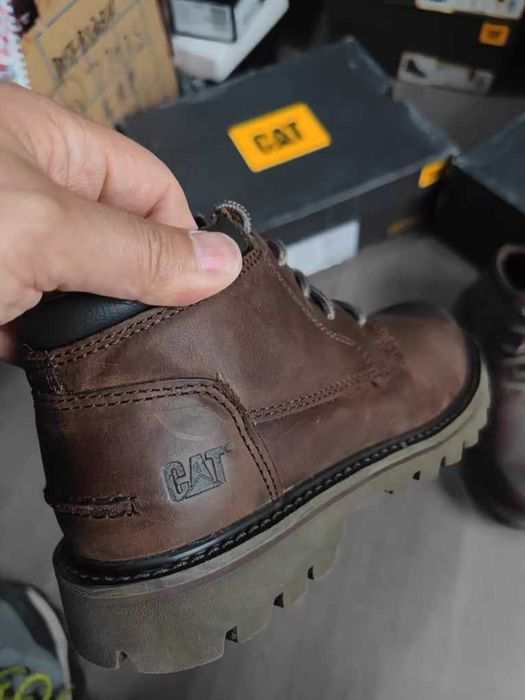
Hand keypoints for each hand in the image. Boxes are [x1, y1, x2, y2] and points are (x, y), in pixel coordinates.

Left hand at [0, 84, 241, 359]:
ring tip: (116, 357)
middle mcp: (28, 193)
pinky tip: (65, 367)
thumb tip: (218, 262)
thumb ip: (135, 249)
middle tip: (162, 332)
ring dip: (94, 326)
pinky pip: (38, 323)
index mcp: (47, 142)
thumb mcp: (41, 229)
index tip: (201, 286)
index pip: (152, 184)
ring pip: (81, 289)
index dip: (182, 235)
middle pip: (121, 240)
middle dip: (141, 288)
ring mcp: (6, 247)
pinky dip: (52, 349)